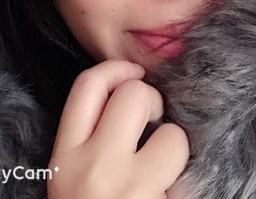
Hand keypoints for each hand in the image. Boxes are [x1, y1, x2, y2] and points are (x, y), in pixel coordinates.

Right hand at [47, 60, 189, 197]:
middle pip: (134, 93)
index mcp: (65, 159)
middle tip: (153, 125)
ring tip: (164, 171)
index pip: (87, 86)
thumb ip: (89, 140)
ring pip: (172, 134)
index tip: (135, 73)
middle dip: (152, 100)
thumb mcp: (71, 179)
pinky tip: (171, 192)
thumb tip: (124, 100)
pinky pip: (191, 173)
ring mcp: (132, 188)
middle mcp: (94, 169)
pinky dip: (186, 179)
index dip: (115, 68)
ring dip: (174, 147)